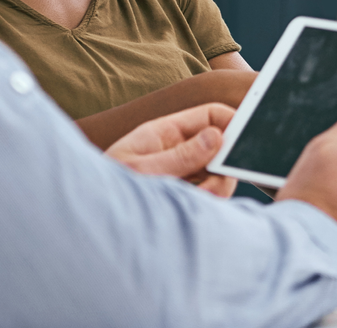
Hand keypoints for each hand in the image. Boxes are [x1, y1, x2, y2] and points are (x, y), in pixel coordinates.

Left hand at [105, 102, 238, 197]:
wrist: (89, 220)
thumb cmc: (107, 190)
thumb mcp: (143, 170)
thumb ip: (180, 155)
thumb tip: (217, 136)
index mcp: (165, 132)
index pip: (209, 114)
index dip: (231, 121)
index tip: (247, 139)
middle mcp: (177, 150)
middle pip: (220, 147)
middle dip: (224, 164)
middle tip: (216, 183)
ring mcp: (181, 173)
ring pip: (217, 174)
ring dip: (216, 187)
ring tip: (197, 199)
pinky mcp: (182, 195)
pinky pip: (208, 194)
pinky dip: (207, 201)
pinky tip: (191, 208)